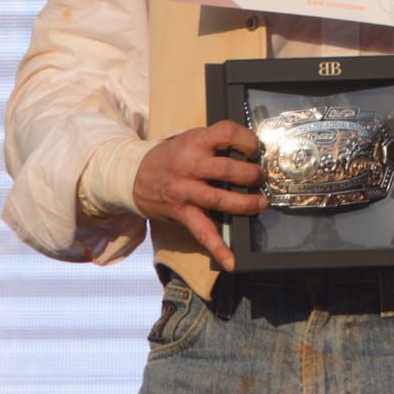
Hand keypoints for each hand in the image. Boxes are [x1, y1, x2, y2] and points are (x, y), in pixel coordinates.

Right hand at [132, 120, 266, 270]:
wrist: (134, 175)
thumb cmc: (170, 156)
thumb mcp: (189, 139)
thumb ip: (214, 143)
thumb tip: (248, 151)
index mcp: (195, 142)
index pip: (226, 133)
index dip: (246, 139)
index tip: (255, 148)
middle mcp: (190, 165)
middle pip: (226, 169)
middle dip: (250, 175)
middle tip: (260, 177)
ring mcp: (185, 191)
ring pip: (219, 199)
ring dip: (245, 204)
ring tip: (260, 204)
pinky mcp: (182, 213)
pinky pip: (202, 232)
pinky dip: (217, 248)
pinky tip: (231, 260)